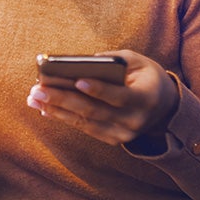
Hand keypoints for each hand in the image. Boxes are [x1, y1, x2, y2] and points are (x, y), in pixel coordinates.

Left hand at [26, 50, 178, 145]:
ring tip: (34, 98)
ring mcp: (123, 134)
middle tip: (39, 89)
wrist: (165, 108)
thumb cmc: (147, 76)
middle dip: (63, 99)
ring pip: (85, 122)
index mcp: (145, 98)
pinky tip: (45, 108)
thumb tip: (82, 64)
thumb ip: (114, 60)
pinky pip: (85, 129)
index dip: (99, 89)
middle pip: (94, 111)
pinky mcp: (113, 139)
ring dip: (56, 110)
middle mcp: (134, 120)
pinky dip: (64, 118)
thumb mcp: (138, 62)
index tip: (77, 80)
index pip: (119, 95)